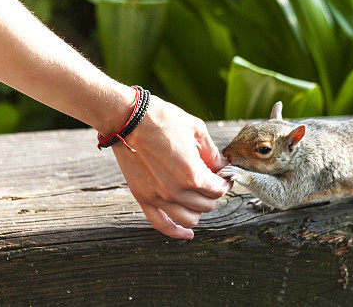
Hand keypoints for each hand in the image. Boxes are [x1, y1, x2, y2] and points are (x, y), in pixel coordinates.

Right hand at [111, 95, 230, 238]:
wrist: (127, 119)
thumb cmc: (162, 119)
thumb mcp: (196, 130)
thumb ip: (212, 153)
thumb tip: (222, 166)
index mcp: (193, 174)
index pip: (218, 190)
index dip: (225, 182)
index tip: (224, 176)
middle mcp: (176, 190)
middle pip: (206, 205)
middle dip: (213, 194)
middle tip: (212, 182)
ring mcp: (158, 197)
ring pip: (189, 219)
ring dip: (198, 210)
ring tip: (199, 198)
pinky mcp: (143, 198)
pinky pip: (161, 224)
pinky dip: (176, 232)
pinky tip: (187, 233)